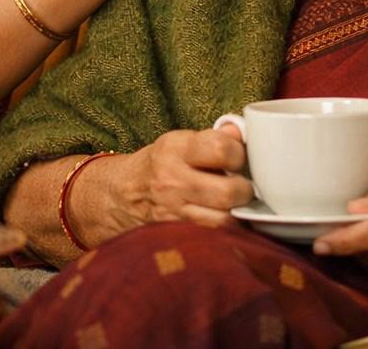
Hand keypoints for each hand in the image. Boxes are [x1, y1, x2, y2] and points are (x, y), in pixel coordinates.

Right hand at [80, 127, 252, 244]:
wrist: (123, 193)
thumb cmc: (160, 164)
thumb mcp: (181, 142)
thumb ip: (214, 137)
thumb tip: (242, 131)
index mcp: (175, 148)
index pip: (222, 149)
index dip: (239, 154)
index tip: (237, 158)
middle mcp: (172, 180)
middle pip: (228, 191)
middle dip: (244, 190)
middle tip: (241, 186)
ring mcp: (172, 210)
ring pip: (223, 219)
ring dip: (236, 213)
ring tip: (232, 204)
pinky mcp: (175, 233)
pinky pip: (212, 235)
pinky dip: (224, 229)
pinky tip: (222, 217)